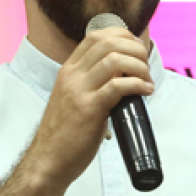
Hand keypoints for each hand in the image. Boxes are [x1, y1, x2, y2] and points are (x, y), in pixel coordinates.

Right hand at [26, 28, 153, 189]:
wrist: (48, 160)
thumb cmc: (64, 134)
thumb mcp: (71, 99)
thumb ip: (90, 85)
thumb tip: (121, 79)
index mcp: (68, 71)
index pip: (95, 37)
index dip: (122, 36)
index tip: (137, 48)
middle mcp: (72, 76)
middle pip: (108, 43)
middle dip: (135, 49)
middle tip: (146, 65)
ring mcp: (79, 91)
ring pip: (115, 60)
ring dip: (139, 66)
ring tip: (147, 79)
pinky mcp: (89, 109)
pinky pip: (118, 86)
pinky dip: (137, 84)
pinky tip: (145, 91)